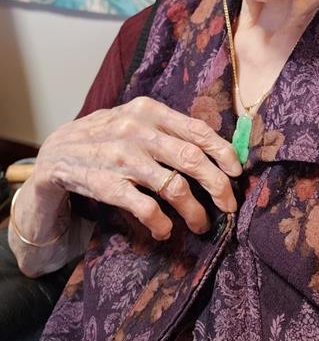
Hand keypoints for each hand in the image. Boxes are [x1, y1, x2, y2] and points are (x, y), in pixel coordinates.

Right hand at [30, 97, 241, 239]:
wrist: (58, 151)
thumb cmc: (109, 135)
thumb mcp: (137, 119)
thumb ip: (170, 128)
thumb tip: (217, 148)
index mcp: (150, 111)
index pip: (197, 130)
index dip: (223, 152)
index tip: (238, 171)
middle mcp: (138, 131)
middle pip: (192, 159)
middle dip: (218, 185)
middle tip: (230, 204)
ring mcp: (123, 159)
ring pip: (174, 188)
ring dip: (195, 211)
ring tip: (202, 224)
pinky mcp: (108, 185)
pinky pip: (146, 208)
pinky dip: (162, 223)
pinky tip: (166, 230)